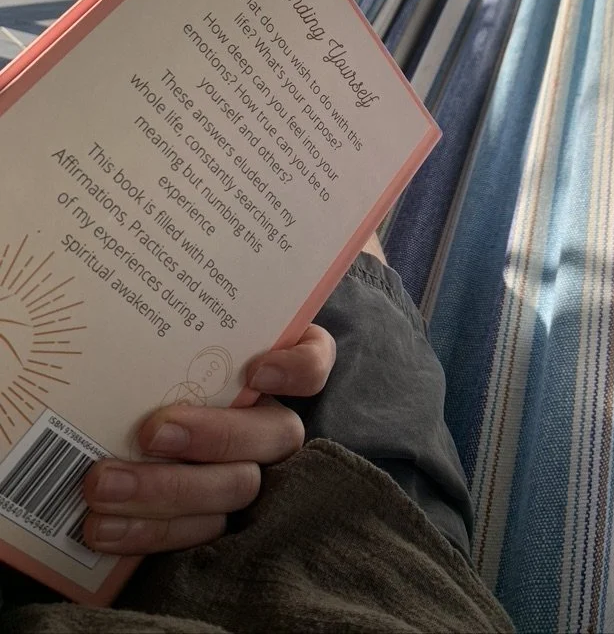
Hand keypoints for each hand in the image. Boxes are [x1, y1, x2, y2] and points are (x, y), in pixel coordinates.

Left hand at [82, 324, 335, 554]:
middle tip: (153, 432)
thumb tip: (137, 277)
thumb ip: (178, 316)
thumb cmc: (161, 353)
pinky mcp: (212, 515)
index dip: (296, 369)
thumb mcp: (175, 329)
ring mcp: (247, 472)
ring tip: (102, 486)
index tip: (256, 368)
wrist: (137, 403)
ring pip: (235, 489)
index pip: (314, 361)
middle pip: (274, 435)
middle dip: (214, 436)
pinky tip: (102, 527)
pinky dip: (149, 532)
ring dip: (166, 491)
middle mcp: (271, 420)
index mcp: (274, 364)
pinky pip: (198, 533)